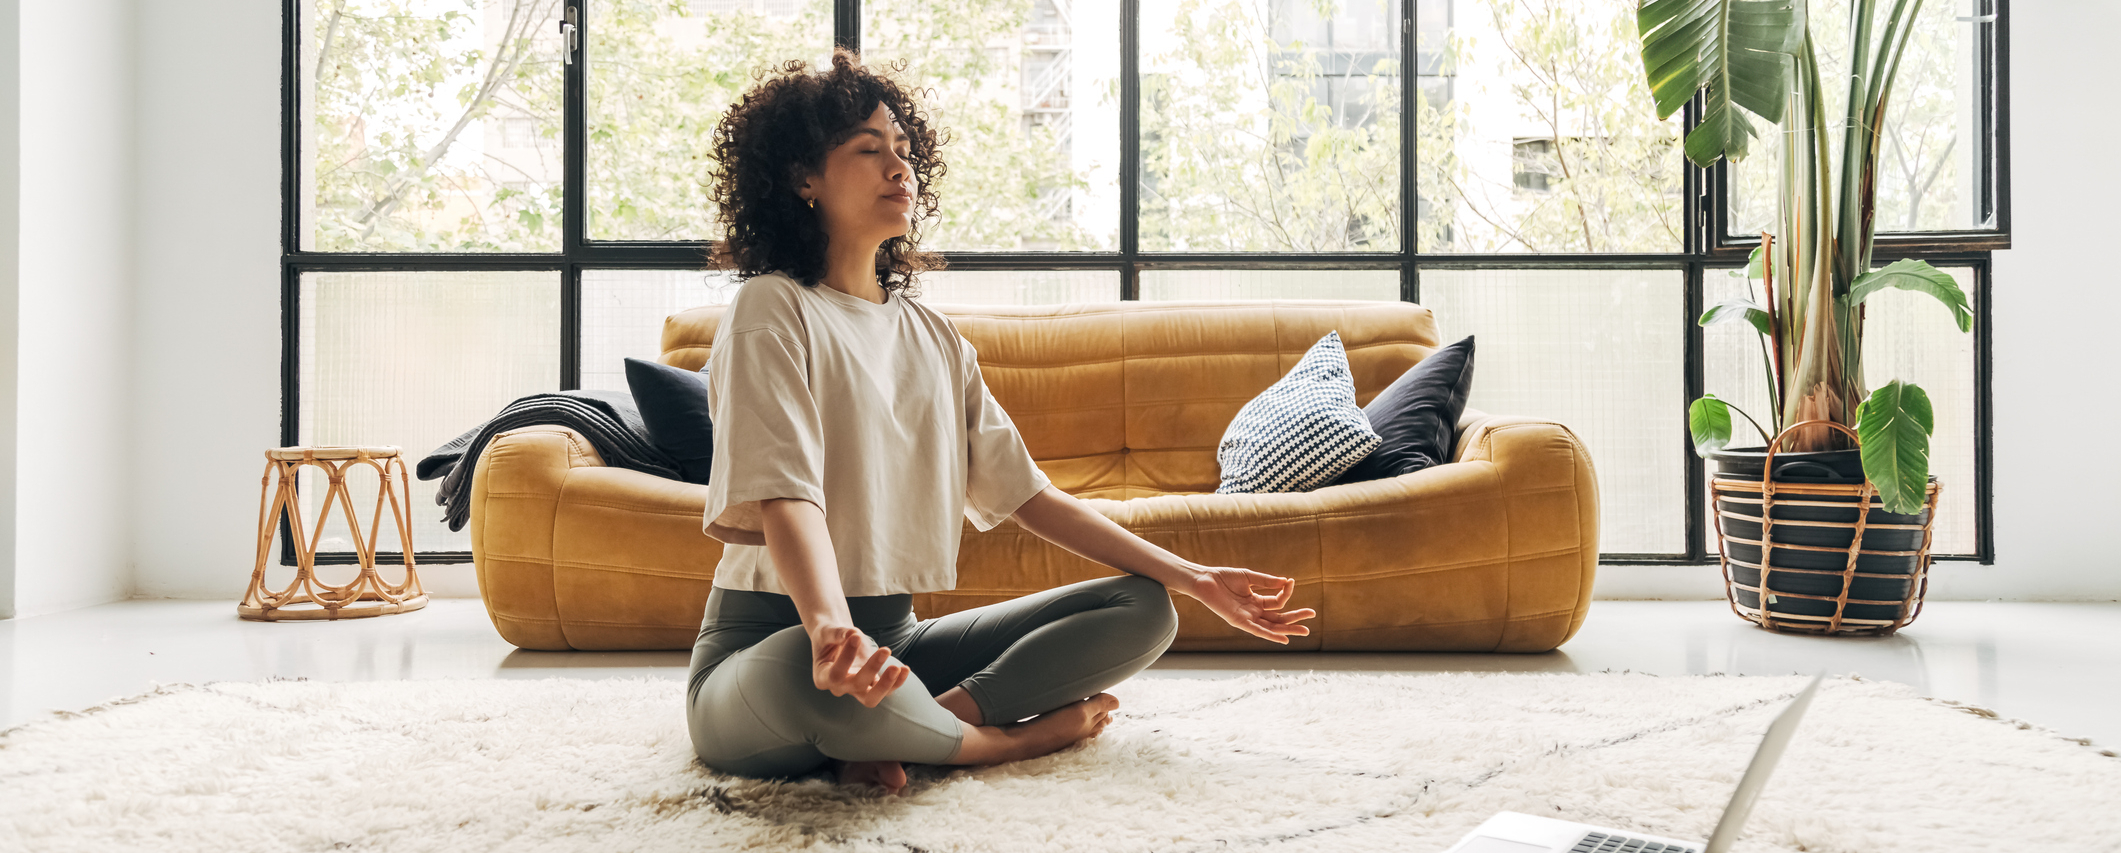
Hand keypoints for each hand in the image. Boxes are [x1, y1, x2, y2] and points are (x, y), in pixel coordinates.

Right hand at [809, 624, 909, 706]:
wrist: (837, 640)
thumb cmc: (829, 636)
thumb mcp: (827, 632)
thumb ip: (837, 633)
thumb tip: (852, 634)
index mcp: (823, 677)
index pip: (835, 675)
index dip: (846, 658)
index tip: (856, 635)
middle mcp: (839, 688)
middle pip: (856, 686)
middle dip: (872, 669)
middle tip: (885, 649)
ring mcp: (855, 690)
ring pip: (871, 698)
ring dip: (886, 684)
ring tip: (898, 668)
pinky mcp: (871, 686)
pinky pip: (885, 691)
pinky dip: (896, 683)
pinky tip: (905, 669)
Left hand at [1185, 567, 1316, 644]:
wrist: (1204, 580)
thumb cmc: (1224, 577)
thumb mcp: (1249, 577)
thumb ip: (1266, 581)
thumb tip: (1285, 581)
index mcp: (1257, 601)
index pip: (1278, 601)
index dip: (1286, 592)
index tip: (1291, 582)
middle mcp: (1254, 612)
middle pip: (1279, 617)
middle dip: (1296, 617)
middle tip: (1312, 615)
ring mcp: (1247, 618)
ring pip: (1272, 626)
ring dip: (1288, 629)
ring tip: (1304, 630)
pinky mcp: (1239, 621)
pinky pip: (1257, 630)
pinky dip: (1270, 635)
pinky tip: (1283, 638)